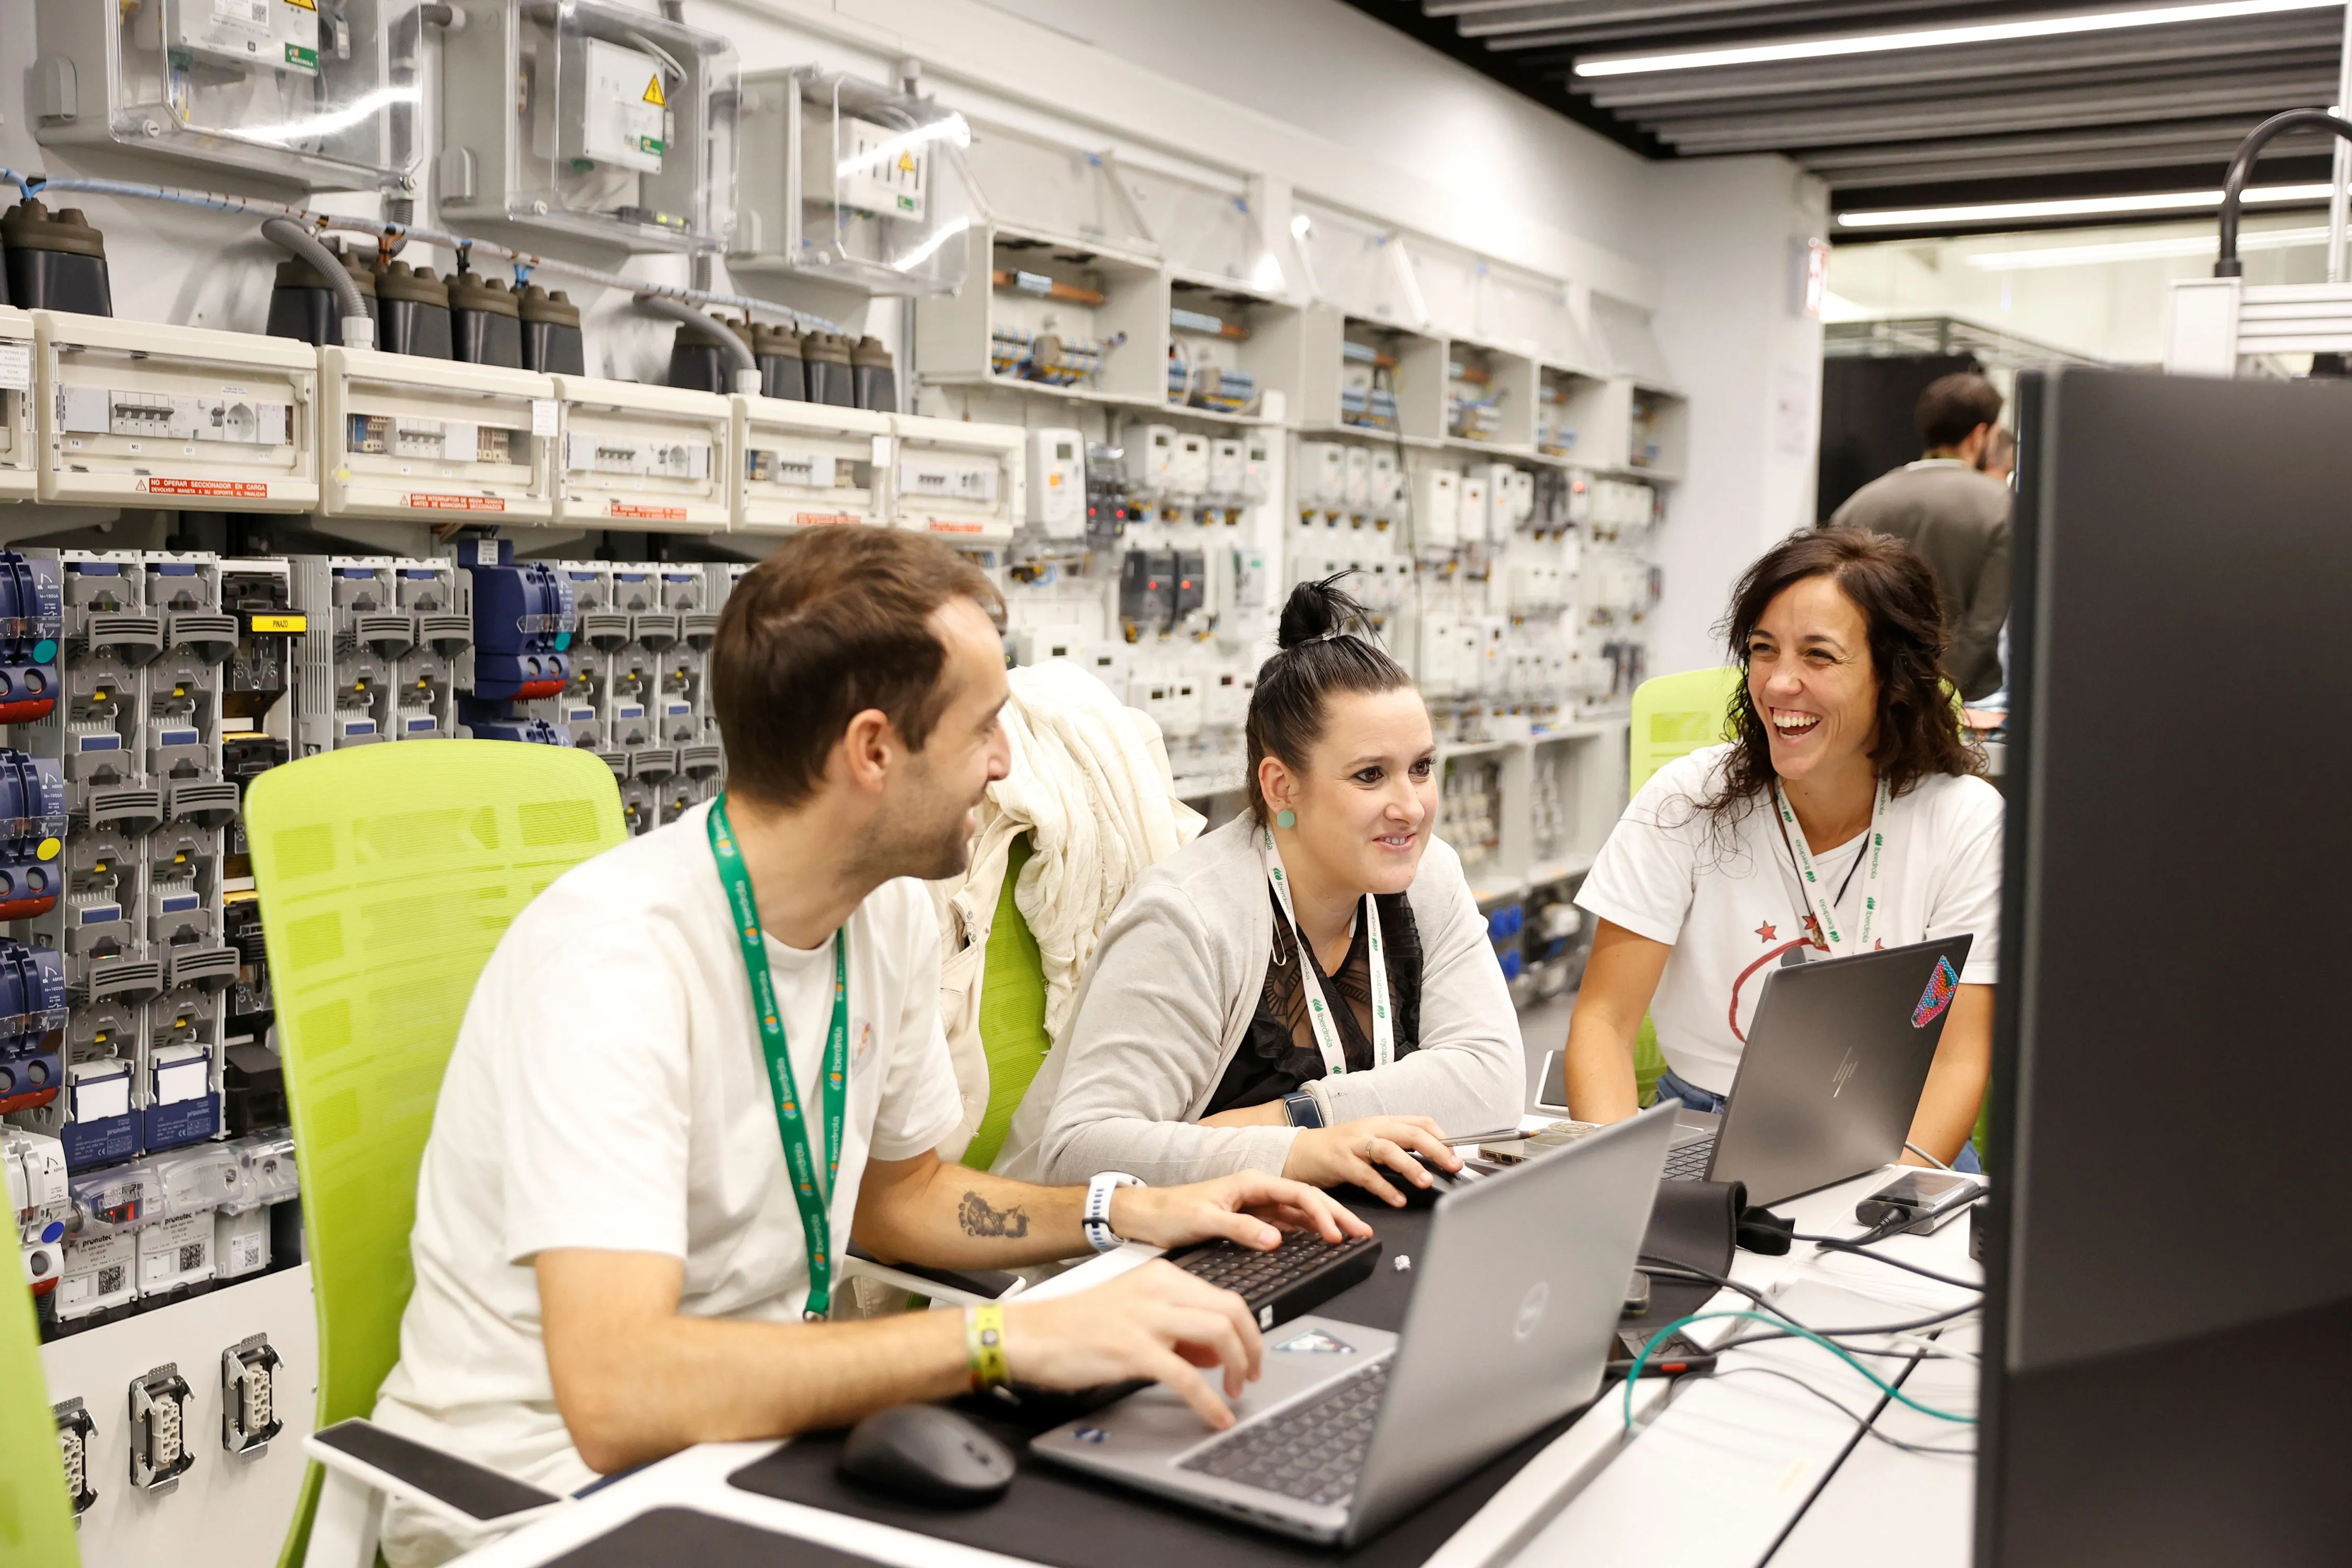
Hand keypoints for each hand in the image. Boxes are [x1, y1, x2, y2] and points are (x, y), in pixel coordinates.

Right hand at [1001, 1260, 1262, 1428]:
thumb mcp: (1134, 1310)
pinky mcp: (1133, 1349)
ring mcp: (1146, 1318)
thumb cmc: (1075, 1325)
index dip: (1246, 1330)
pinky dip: (1209, 1401)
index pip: (1225, 1296)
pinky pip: (1187, 1377)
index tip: (1249, 1354)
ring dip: (1237, 1368)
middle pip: (1231, 1311)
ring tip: (1234, 1393)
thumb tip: (1213, 1353)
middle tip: (1250, 1375)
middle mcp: (1159, 1289)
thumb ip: (1175, 1324)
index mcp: (1161, 1276)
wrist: (1029, 1334)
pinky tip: (1216, 1416)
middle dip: (1251, 1347)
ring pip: (1218, 1334)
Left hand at [1109, 1171, 1372, 1252]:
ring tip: (1350, 1235)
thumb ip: (1241, 1230)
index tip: (1335, 1234)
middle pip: (1307, 1199)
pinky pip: (1287, 1223)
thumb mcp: (1205, 1221)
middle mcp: (1257, 1190)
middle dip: (1337, 1215)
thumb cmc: (1169, 1212)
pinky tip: (1319, 1240)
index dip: (1321, 1214)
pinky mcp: (1250, 1219)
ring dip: (1326, 1222)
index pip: (1298, 1194)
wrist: (1145, 1216)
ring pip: (1300, 1211)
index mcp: (1250, 1182)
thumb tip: (1274, 1239)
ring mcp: (1255, 1205)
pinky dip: (1307, 1231)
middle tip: (1362, 1232)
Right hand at [1281, 1115, 1459, 1205]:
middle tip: (1452, 1165)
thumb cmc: (1339, 1150)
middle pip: (1409, 1133)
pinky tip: (1397, 1200)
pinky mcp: (1340, 1162)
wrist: (1300, 1152)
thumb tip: (1431, 1157)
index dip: (1441, 1137)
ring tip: (1425, 1182)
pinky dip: (1384, 1188)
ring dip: (1410, 1165)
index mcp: (1383, 1124)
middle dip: (1435, 1148)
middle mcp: (1371, 1129)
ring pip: (1388, 1150)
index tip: (1456, 1154)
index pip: (1419, 1122)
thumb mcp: (1371, 1142)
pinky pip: (1365, 1174)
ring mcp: (1355, 1144)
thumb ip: (1397, 1146)